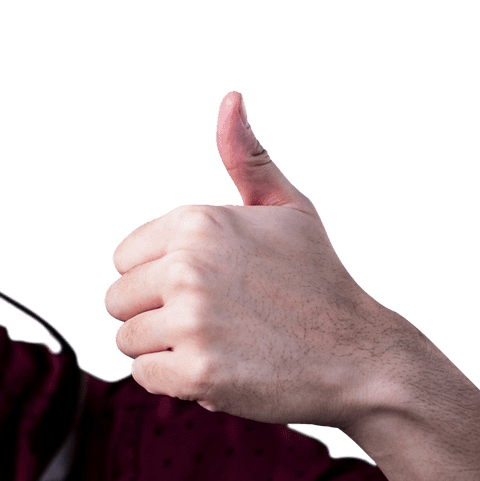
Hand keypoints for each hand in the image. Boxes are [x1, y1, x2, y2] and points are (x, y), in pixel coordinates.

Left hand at [105, 91, 421, 428]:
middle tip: (212, 321)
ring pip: (127, 339)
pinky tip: (220, 370)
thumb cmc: (317, 279)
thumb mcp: (286, 208)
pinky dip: (175, 382)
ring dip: (164, 350)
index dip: (156, 278)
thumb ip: (246, 158)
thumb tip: (230, 98)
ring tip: (218, 343)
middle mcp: (187, 266)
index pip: (124, 258)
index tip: (202, 287)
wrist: (361, 356)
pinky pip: (146, 377)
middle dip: (154, 315)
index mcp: (196, 222)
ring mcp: (192, 320)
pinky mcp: (198, 372)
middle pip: (118, 300)